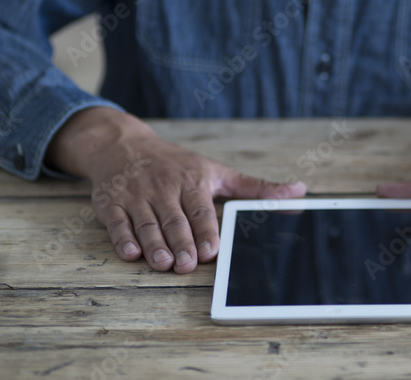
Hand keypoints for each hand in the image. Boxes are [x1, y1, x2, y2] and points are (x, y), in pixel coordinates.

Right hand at [46, 107, 304, 272]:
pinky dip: (122, 237)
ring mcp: (136, 195)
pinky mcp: (111, 202)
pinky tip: (130, 252)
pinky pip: (116, 222)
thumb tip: (300, 192)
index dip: (205, 230)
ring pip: (146, 223)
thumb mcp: (217, 171)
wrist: (124, 145)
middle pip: (173, 220)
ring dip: (153, 244)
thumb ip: (256, 188)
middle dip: (180, 242)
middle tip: (186, 264)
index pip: (200, 210)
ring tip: (162, 263)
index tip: (210, 251)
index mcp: (192, 180)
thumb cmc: (177, 164)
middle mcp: (164, 187)